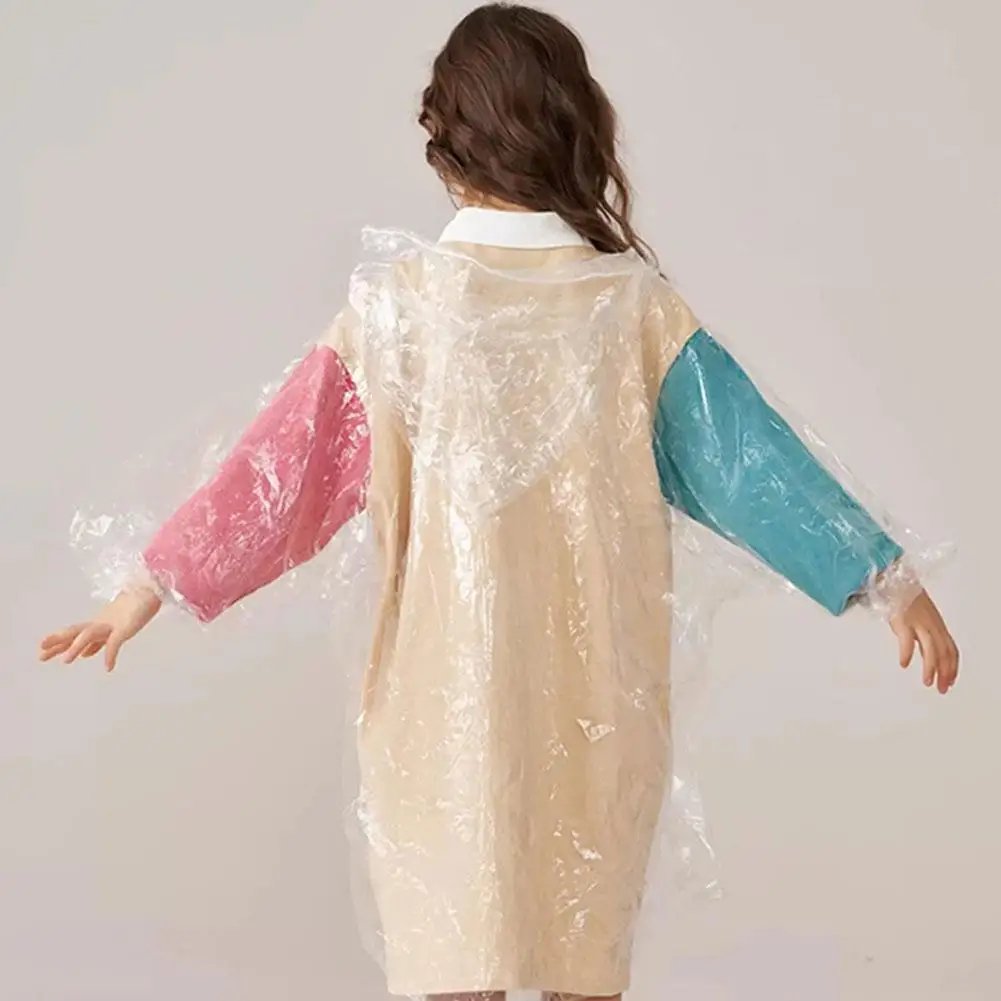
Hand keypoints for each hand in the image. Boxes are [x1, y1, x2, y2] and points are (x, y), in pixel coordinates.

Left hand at [38, 586, 162, 671]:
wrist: (151, 590)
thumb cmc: (136, 607)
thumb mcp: (113, 628)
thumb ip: (99, 641)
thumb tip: (84, 654)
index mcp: (97, 623)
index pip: (74, 632)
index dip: (57, 640)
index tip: (41, 647)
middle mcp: (100, 623)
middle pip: (75, 632)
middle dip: (58, 642)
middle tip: (40, 654)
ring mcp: (112, 625)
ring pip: (89, 635)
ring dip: (77, 647)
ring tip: (66, 661)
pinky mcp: (125, 628)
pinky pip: (115, 643)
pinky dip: (110, 655)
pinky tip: (108, 668)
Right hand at [889, 589, 958, 693]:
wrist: (895, 577)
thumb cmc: (904, 596)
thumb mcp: (918, 617)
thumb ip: (921, 634)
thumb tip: (920, 651)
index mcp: (937, 624)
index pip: (951, 649)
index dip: (952, 667)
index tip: (950, 681)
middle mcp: (931, 624)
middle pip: (944, 652)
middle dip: (945, 673)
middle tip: (941, 688)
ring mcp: (918, 622)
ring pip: (930, 648)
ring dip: (930, 668)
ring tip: (926, 682)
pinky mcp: (903, 620)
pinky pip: (907, 640)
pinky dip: (907, 654)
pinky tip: (904, 663)